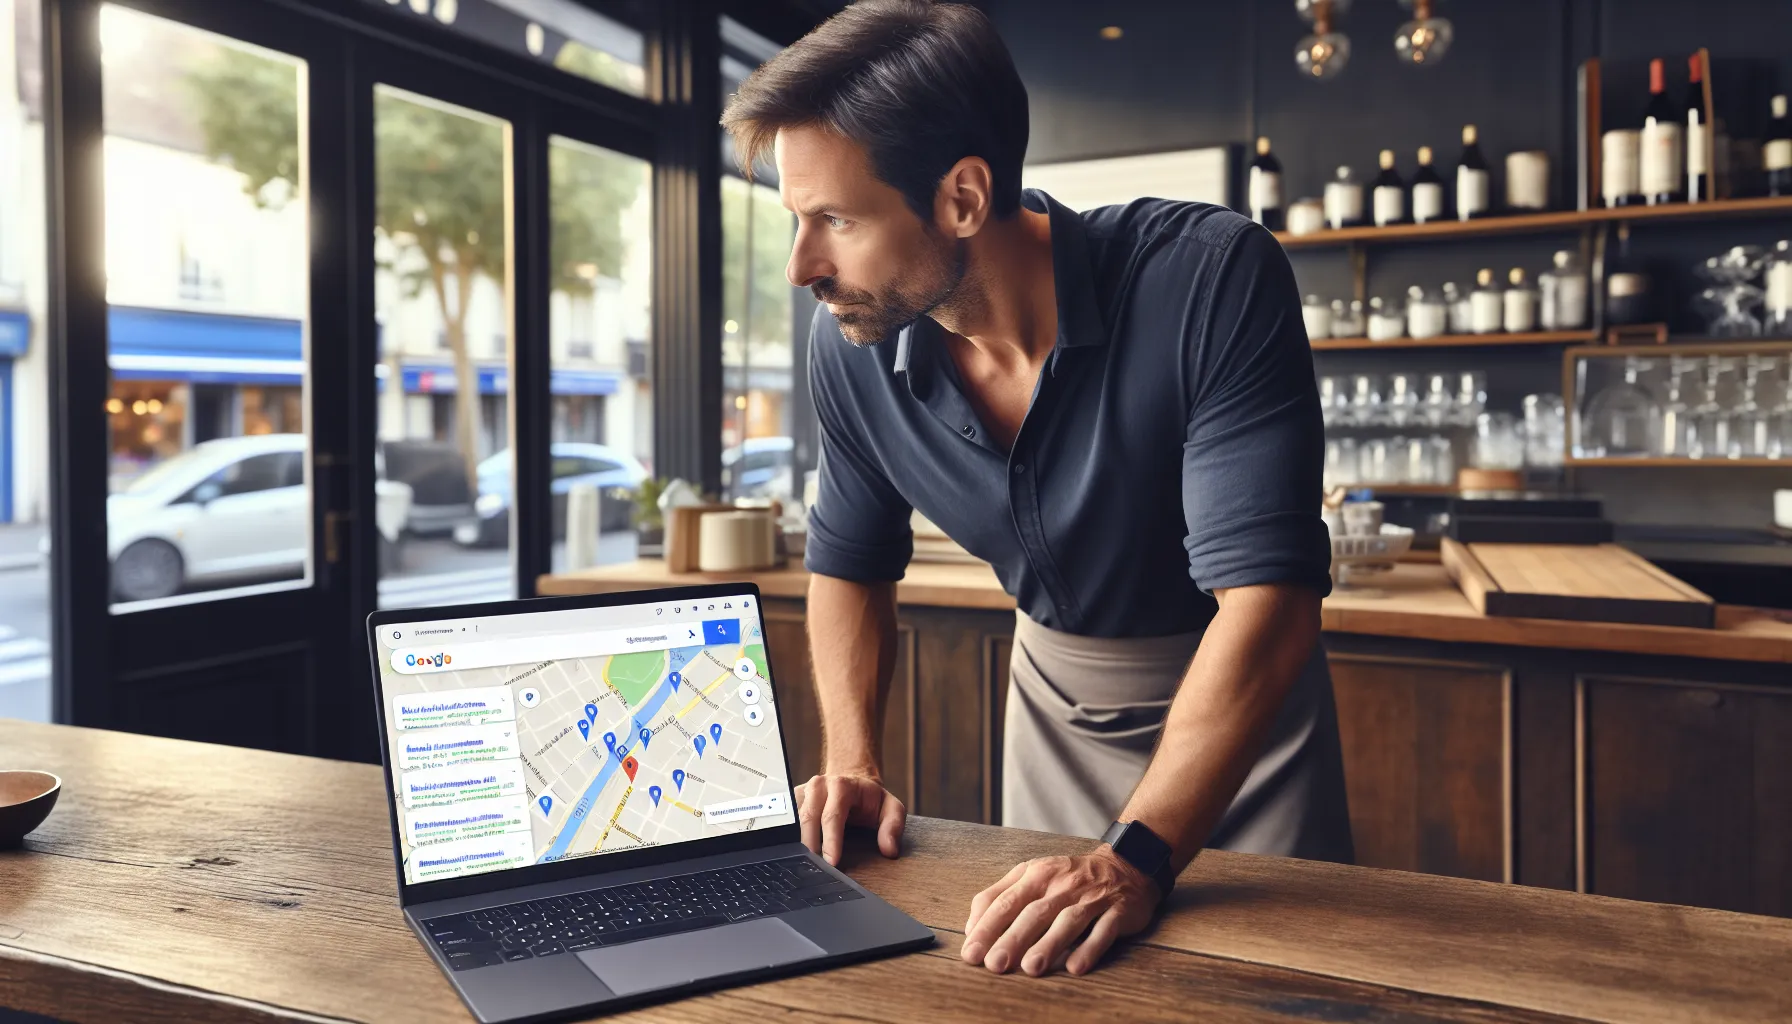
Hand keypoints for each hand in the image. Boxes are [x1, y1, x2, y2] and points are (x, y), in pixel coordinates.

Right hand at [794, 770, 904, 865]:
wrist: (852, 780)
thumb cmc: (870, 799)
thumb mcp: (891, 808)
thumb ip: (893, 826)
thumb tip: (889, 850)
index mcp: (842, 786)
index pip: (832, 816)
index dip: (831, 841)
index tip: (831, 862)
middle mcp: (819, 786)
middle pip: (808, 818)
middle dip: (810, 845)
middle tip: (814, 870)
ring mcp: (803, 791)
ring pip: (794, 820)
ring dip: (798, 843)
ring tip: (803, 865)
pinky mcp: (794, 800)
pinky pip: (787, 821)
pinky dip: (790, 838)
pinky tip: (795, 855)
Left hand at [961, 847, 1159, 976]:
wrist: (1124, 864)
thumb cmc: (1068, 877)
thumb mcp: (1032, 875)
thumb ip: (1000, 895)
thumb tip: (972, 928)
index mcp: (1036, 874)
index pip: (1005, 900)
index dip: (987, 927)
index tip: (971, 953)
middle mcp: (1062, 884)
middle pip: (1034, 912)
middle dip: (1012, 939)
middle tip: (994, 964)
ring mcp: (1092, 897)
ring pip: (1068, 921)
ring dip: (1049, 944)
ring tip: (1030, 968)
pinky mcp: (1118, 911)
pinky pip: (1103, 930)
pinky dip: (1089, 948)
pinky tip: (1075, 967)